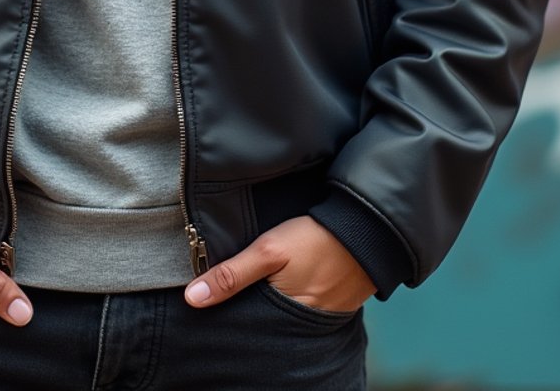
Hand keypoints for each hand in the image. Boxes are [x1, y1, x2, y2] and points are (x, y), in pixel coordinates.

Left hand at [183, 216, 375, 313]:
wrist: (366, 228)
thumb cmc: (314, 239)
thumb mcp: (268, 252)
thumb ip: (231, 275)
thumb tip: (192, 299)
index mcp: (285, 318)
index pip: (248, 332)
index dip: (229, 323)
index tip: (207, 316)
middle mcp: (302, 327)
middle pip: (264, 328)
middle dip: (247, 319)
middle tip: (227, 306)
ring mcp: (319, 317)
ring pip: (282, 320)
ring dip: (267, 311)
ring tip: (250, 297)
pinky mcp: (331, 305)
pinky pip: (300, 311)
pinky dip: (287, 304)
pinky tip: (277, 290)